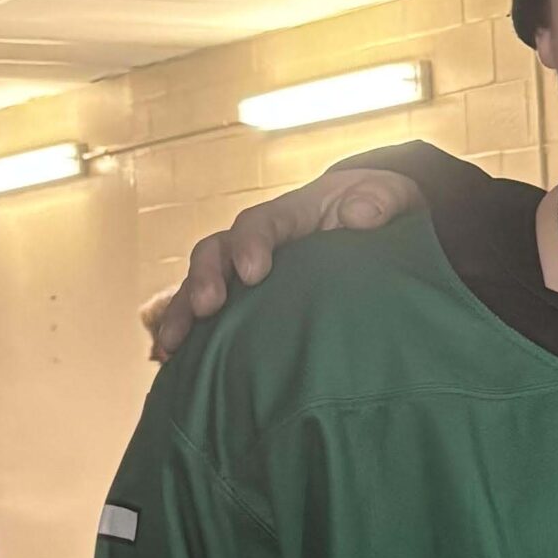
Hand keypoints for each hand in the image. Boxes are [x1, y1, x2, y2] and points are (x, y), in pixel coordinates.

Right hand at [142, 168, 424, 358]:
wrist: (369, 216)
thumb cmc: (374, 206)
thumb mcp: (387, 196)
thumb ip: (378, 202)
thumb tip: (360, 216)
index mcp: (289, 215)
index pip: (259, 223)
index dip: (250, 244)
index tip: (253, 271)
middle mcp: (256, 239)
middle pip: (217, 251)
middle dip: (206, 278)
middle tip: (208, 308)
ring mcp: (245, 267)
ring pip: (202, 284)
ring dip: (184, 313)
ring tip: (171, 346)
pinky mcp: (247, 295)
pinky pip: (209, 312)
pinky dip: (192, 334)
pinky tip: (175, 362)